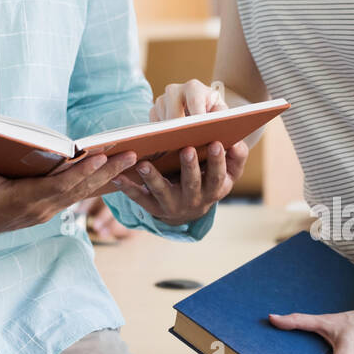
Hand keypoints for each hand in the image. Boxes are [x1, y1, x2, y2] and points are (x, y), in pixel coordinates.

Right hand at [0, 146, 136, 251]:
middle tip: (132, 155)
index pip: (59, 185)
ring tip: (130, 161)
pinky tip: (110, 174)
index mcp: (24, 200)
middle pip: (80, 189)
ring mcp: (45, 211)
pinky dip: (93, 183)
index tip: (100, 157)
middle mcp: (41, 208)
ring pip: (81, 193)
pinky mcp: (46, 209)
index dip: (80, 171)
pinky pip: (75, 196)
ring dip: (106, 177)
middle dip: (107, 172)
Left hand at [113, 80, 248, 224]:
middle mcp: (194, 200)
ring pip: (162, 191)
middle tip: (186, 148)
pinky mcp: (152, 207)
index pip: (218, 177)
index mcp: (214, 190)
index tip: (216, 142)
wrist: (188, 211)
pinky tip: (117, 176)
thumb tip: (237, 143)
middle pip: (192, 183)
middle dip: (190, 167)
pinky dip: (127, 188)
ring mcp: (172, 205)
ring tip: (143, 163)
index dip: (218, 161)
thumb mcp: (226, 173)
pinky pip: (139, 198)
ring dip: (152, 178)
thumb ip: (235, 158)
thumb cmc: (208, 180)